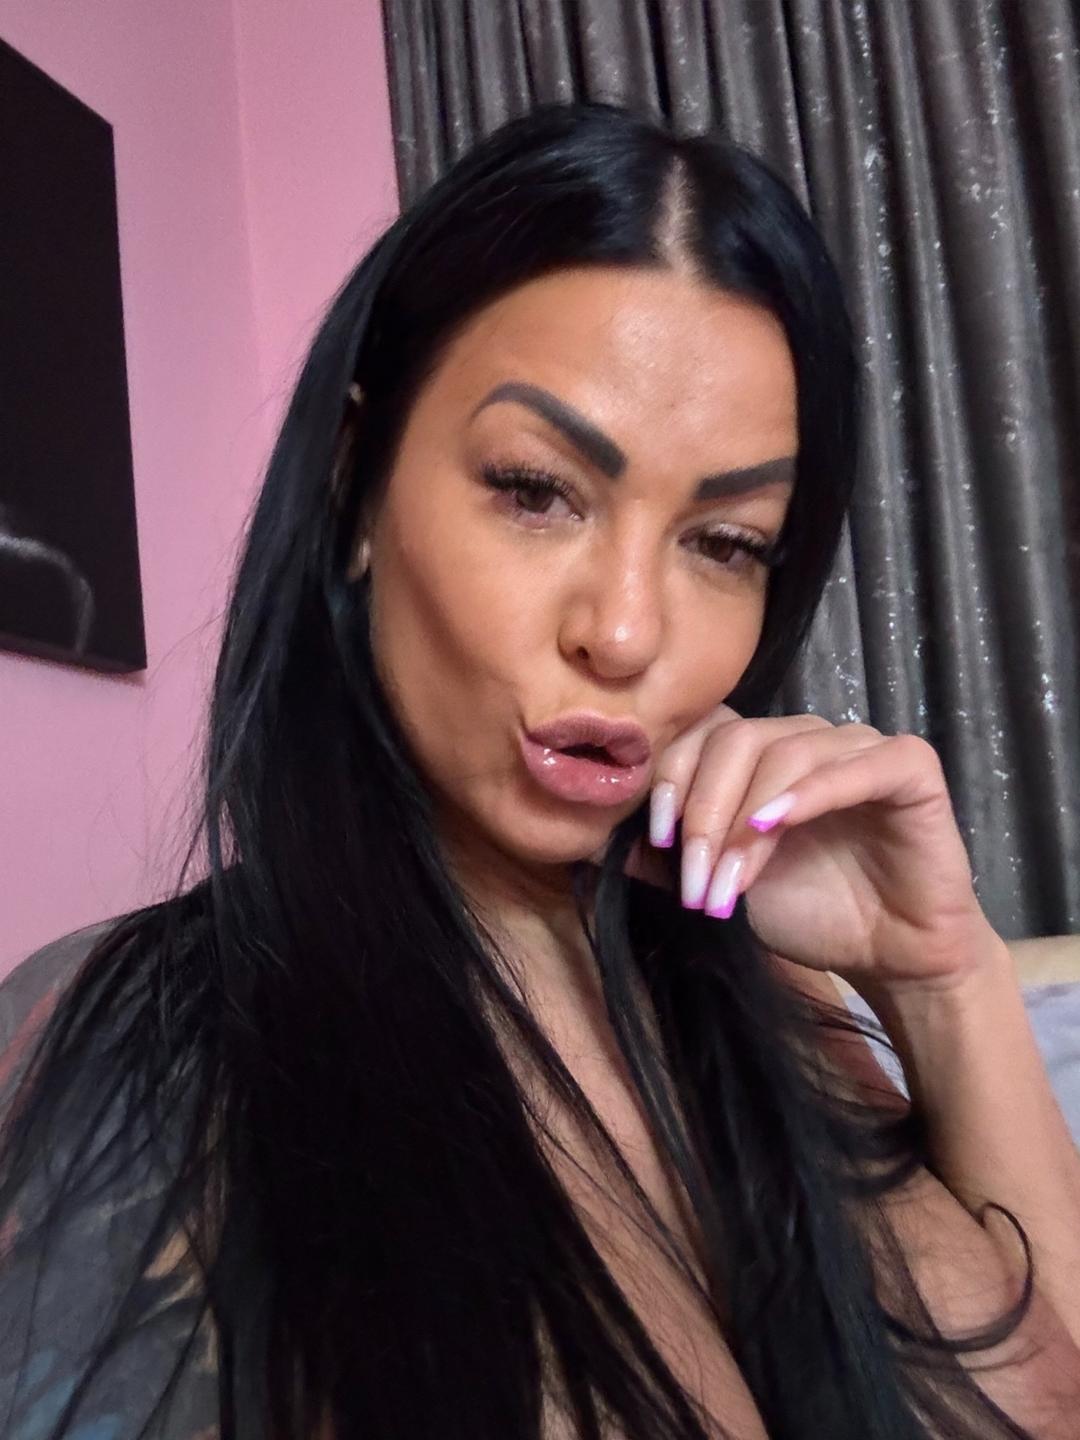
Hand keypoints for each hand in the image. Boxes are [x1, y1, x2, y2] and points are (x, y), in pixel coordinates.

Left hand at [609, 702, 1003, 998]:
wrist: (890, 957)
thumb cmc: (810, 913)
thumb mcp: (720, 884)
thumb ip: (662, 858)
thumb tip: (586, 841)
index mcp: (762, 754)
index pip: (704, 731)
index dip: (671, 775)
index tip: (653, 838)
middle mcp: (808, 738)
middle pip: (737, 738)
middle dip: (703, 810)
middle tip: (693, 878)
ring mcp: (860, 747)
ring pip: (786, 751)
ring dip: (746, 818)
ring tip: (730, 881)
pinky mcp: (909, 768)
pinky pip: (858, 763)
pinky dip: (808, 791)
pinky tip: (773, 826)